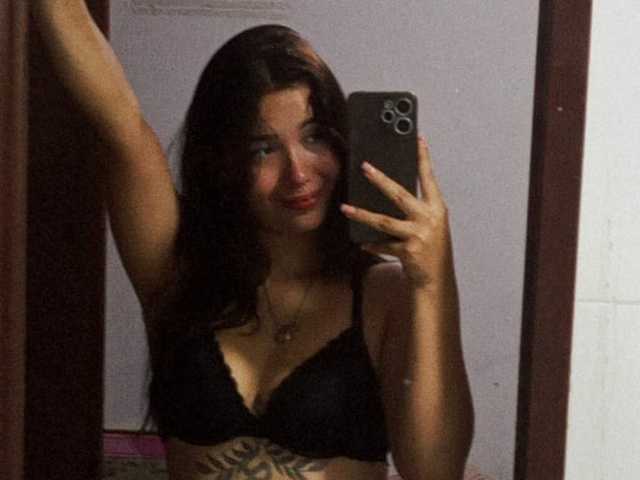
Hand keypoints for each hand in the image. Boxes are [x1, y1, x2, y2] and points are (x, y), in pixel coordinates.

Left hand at [340, 137, 453, 289]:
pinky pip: (383, 244)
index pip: (429, 179)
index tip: (418, 140)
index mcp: (437, 210)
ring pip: (383, 221)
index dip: (424, 159)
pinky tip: (362, 243)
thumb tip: (391, 194)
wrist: (437, 280)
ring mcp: (418, 235)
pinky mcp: (407, 251)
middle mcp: (429, 220)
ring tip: (345, 208)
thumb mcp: (432, 227)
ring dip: (362, 214)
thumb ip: (417, 211)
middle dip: (380, 180)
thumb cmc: (433, 251)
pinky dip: (372, 244)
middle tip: (365, 167)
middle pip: (400, 194)